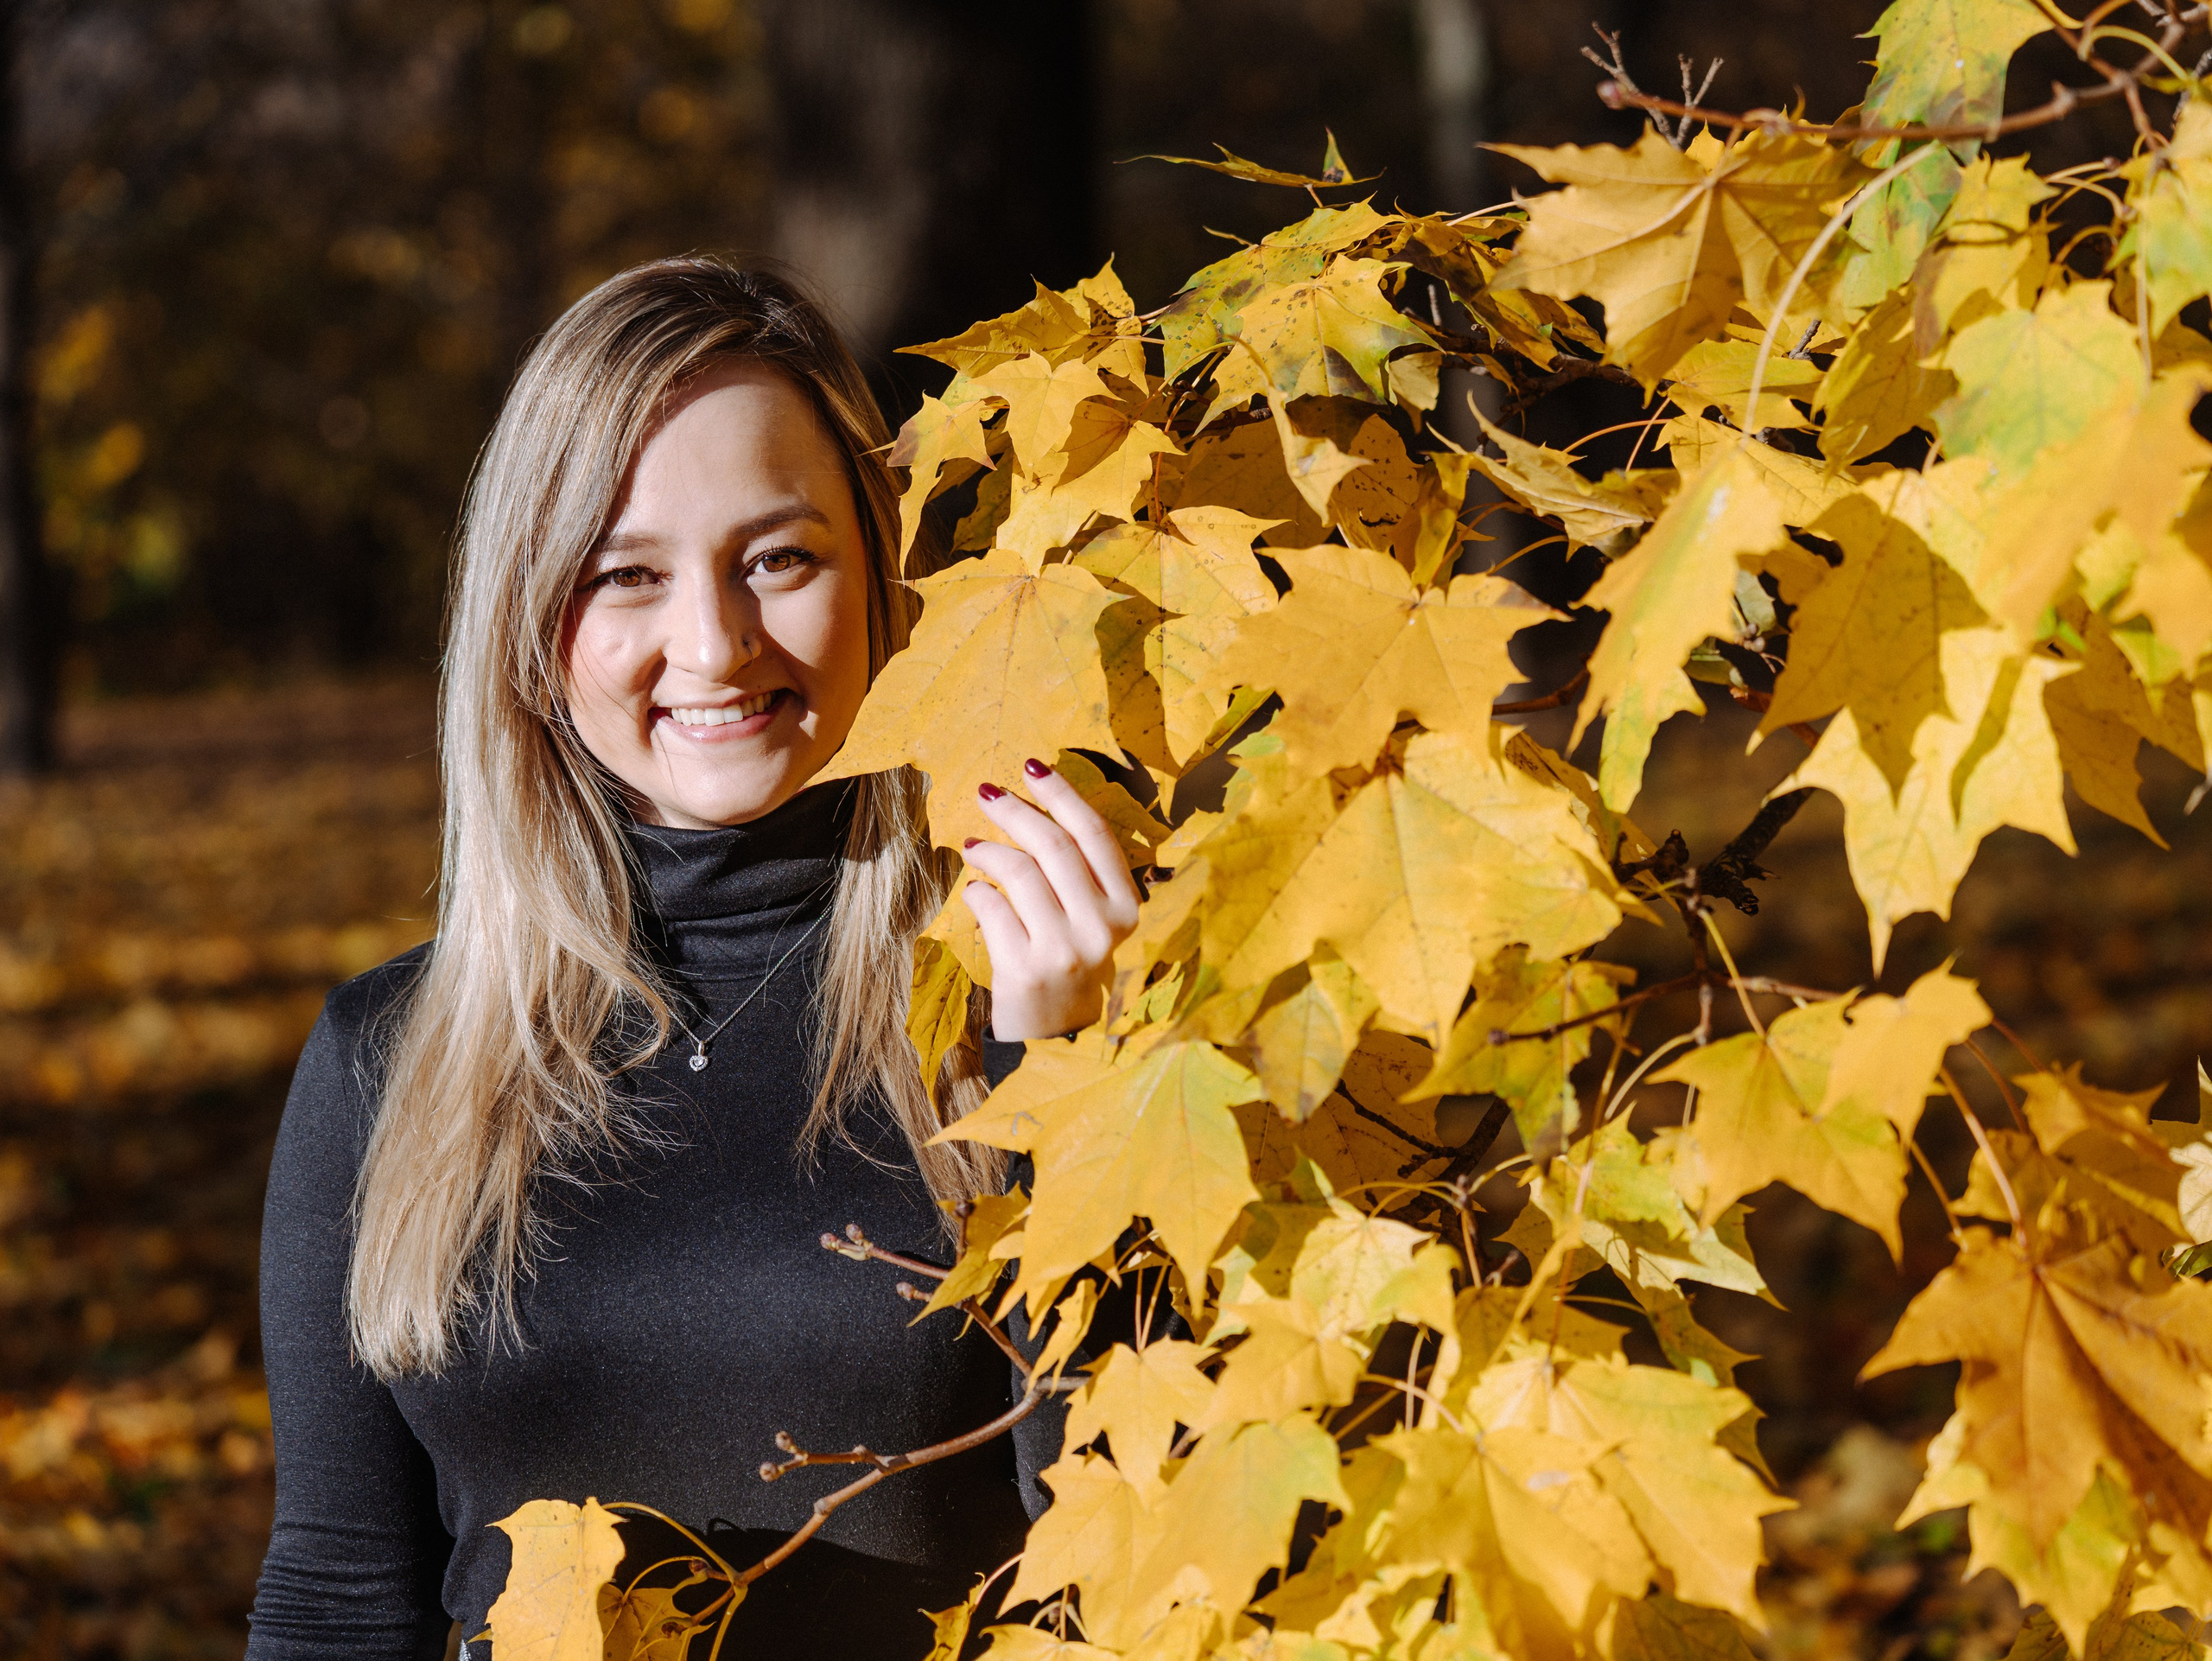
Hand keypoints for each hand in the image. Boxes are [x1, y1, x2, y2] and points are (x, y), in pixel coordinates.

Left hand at [961, 759, 1144, 1040]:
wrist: (1056, 1036)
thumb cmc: (1069, 961)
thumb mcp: (1092, 919)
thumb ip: (1079, 871)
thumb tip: (1035, 802)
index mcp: (1126, 907)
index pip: (1094, 834)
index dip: (1062, 793)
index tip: (1032, 766)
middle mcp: (1102, 927)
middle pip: (1054, 846)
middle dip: (1016, 810)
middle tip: (988, 794)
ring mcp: (1064, 950)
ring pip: (1020, 873)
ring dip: (989, 851)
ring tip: (973, 846)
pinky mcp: (1025, 970)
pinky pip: (992, 908)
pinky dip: (977, 893)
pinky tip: (974, 893)